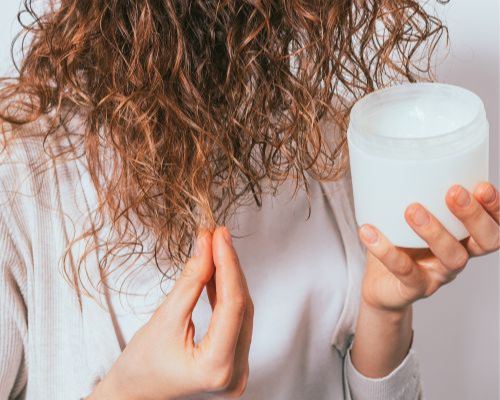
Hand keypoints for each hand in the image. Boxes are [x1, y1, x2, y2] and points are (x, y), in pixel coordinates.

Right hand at [88, 226, 253, 399]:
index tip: (219, 237)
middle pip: (242, 308)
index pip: (233, 305)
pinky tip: (218, 273)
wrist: (132, 396)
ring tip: (216, 249)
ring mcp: (238, 372)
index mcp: (217, 369)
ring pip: (242, 313)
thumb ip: (190, 281)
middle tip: (217, 237)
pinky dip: (226, 296)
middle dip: (229, 268)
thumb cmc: (139, 368)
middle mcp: (235, 375)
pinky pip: (236, 322)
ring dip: (229, 279)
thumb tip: (206, 246)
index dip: (228, 265)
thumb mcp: (164, 320)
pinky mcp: (234, 364)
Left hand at [358, 181, 498, 311]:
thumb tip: (392, 154)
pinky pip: (404, 270)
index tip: (483, 187)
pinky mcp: (414, 288)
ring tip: (412, 210)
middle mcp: (458, 255)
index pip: (495, 225)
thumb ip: (411, 193)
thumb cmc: (399, 243)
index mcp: (464, 237)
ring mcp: (438, 275)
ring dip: (434, 231)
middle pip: (485, 241)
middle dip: (474, 216)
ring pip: (451, 257)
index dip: (496, 209)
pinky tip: (369, 231)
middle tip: (455, 192)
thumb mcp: (408, 217)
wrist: (380, 285)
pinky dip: (385, 250)